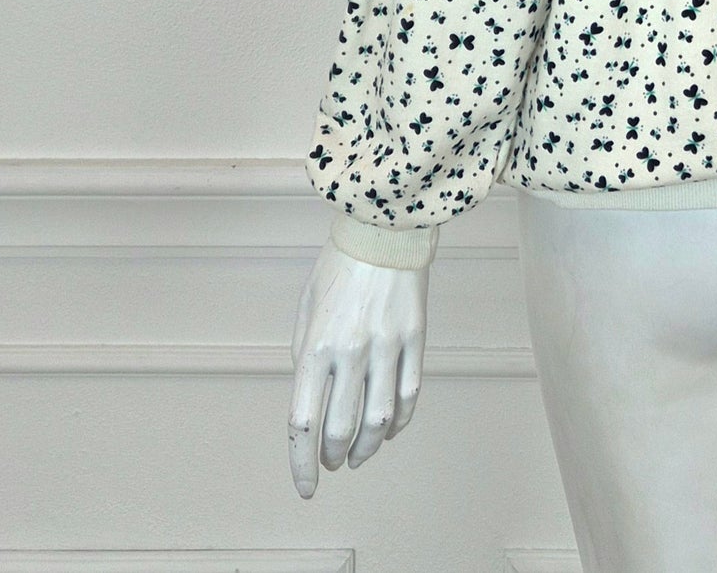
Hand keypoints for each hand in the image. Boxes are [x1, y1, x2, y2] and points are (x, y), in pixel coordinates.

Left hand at [287, 239, 428, 496]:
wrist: (383, 228)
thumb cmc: (337, 267)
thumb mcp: (306, 310)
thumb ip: (306, 357)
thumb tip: (313, 402)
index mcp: (315, 346)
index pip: (302, 423)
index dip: (301, 464)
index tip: (306, 487)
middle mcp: (350, 352)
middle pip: (341, 429)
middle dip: (333, 457)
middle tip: (332, 463)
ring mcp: (387, 346)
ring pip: (379, 420)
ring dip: (367, 448)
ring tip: (359, 456)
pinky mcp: (415, 338)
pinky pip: (408, 394)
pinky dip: (398, 422)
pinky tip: (389, 430)